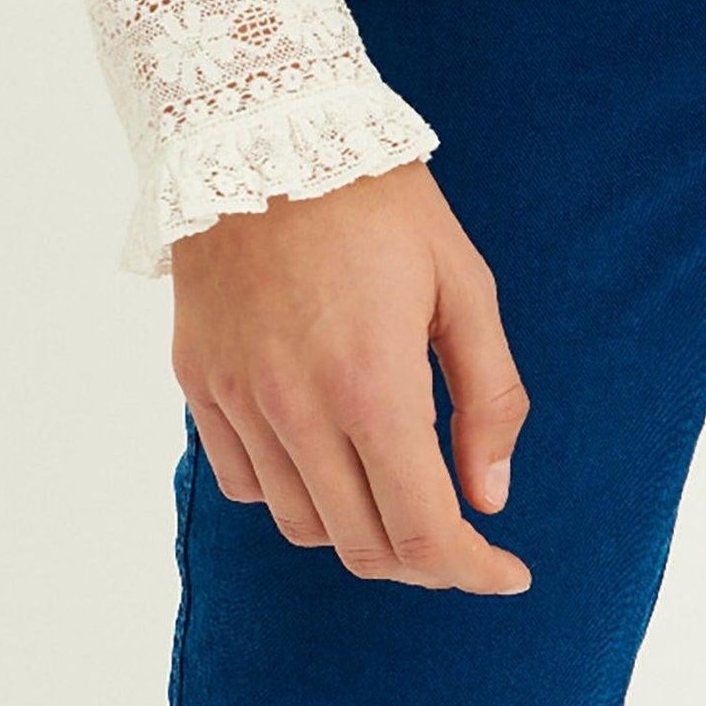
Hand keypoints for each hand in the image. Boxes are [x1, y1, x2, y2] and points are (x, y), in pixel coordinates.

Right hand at [169, 163, 531, 593]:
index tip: (506, 573)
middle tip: (460, 539)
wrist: (263, 132)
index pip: (425, 531)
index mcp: (374, 388)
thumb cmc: (379, 203)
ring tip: (393, 494)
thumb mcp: (464, 287)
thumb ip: (490, 399)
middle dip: (425, 561)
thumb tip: (489, 495)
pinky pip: (244, 482)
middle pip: (364, 545)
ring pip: (302, 525)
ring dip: (359, 530)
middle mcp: (298, 411)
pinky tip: (324, 456)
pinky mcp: (199, 384)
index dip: (473, 570)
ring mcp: (239, 401)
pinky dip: (292, 493)